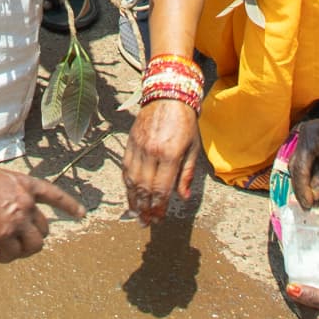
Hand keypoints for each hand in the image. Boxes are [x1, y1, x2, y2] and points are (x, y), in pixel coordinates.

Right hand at [0, 159, 82, 262]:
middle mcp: (25, 201)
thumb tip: (2, 212)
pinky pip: (13, 254)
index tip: (82, 214)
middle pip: (44, 228)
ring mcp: (17, 218)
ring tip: (5, 253)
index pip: (53, 195)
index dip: (69, 206)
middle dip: (32, 237)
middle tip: (15, 243)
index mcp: (24, 184)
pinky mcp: (4, 234)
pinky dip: (5, 258)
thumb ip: (6, 194)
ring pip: (34, 245)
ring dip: (22, 252)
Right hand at [124, 97, 202, 222]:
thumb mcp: (193, 148)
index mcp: (170, 154)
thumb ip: (186, 174)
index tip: (159, 219)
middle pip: (144, 188)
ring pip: (132, 180)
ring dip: (133, 199)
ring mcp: (138, 147)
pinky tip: (129, 194)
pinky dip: (126, 184)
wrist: (167, 96)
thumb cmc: (185, 123)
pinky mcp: (130, 143)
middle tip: (146, 222)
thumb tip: (184, 198)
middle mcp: (152, 152)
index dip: (159, 207)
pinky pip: (126, 168)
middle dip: (145, 208)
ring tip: (135, 214)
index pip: (161, 188)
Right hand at [283, 100, 318, 210]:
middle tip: (309, 208)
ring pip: (301, 169)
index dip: (302, 188)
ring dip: (307, 186)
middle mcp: (303, 138)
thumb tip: (314, 196)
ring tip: (316, 203)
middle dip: (302, 189)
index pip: (300, 167)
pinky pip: (310, 166)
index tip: (308, 205)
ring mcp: (307, 142)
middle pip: (297, 169)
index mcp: (308, 136)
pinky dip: (313, 179)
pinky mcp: (313, 147)